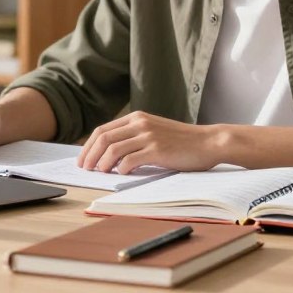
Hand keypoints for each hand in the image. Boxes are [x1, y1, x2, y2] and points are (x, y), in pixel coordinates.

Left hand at [77, 111, 218, 173]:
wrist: (209, 142)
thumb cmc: (182, 141)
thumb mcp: (155, 131)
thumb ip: (135, 136)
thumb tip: (110, 154)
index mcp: (137, 117)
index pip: (102, 129)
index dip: (88, 146)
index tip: (83, 159)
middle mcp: (140, 123)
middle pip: (103, 138)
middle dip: (89, 155)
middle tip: (85, 169)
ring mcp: (148, 136)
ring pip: (113, 149)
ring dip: (102, 163)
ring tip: (101, 173)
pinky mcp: (157, 150)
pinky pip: (129, 160)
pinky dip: (121, 169)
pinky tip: (121, 174)